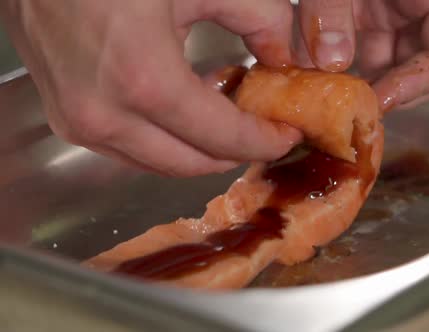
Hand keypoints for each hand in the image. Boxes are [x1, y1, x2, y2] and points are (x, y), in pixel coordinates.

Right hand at [0, 0, 300, 176]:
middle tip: (264, 132)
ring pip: (157, 164)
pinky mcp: (65, 117)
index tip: (288, 134)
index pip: (224, 138)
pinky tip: (182, 110)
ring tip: (228, 120)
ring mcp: (79, 121)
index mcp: (144, 80)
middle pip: (192, 164)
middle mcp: (105, 115)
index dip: (264, 141)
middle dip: (236, 153)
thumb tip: (283, 55)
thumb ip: (259, 17)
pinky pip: (128, 150)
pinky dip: (163, 140)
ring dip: (199, 150)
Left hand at [295, 0, 428, 110]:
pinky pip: (361, 58)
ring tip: (327, 98)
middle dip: (388, 93)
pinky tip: (314, 78)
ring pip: (388, 72)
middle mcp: (419, 11)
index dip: (423, 83)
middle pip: (423, 73)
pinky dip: (340, 72)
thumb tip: (331, 61)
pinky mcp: (365, 20)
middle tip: (351, 108)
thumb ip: (330, 5)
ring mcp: (392, 18)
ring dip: (359, 88)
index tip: (382, 97)